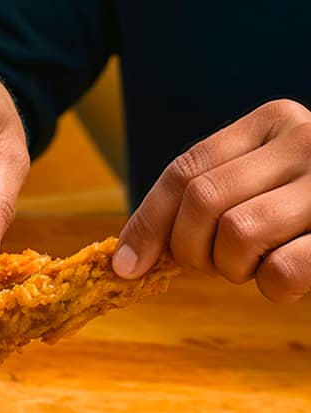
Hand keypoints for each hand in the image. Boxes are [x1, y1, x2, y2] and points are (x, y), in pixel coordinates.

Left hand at [115, 99, 310, 301]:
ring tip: (257, 264)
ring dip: (233, 269)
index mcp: (274, 121)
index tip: (126, 266)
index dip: (146, 224)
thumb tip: (124, 259)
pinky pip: (283, 271)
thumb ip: (202, 201)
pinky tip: (289, 280)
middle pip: (202, 203)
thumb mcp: (256, 185)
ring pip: (237, 234)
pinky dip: (273, 288)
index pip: (185, 171)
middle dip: (191, 250)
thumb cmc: (303, 212)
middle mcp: (308, 139)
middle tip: (215, 265)